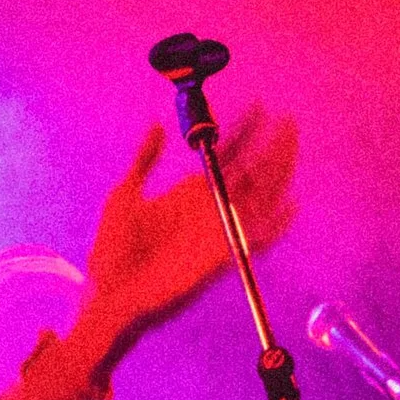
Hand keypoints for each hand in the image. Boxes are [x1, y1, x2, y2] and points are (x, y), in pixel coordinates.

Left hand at [69, 104, 298, 376]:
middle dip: (272, 147)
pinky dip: (276, 226)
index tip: (260, 106)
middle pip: (253, 173)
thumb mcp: (124, 194)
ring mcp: (217, 232)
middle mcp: (210, 208)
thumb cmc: (111, 248)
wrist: (108, 293)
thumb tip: (157, 124)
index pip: (228, 155)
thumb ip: (144, 159)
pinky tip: (290, 206)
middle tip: (287, 121)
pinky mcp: (220, 258)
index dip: (245, 131)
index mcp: (190, 191)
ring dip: (279, 172)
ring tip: (290, 145)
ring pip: (260, 198)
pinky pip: (255, 241)